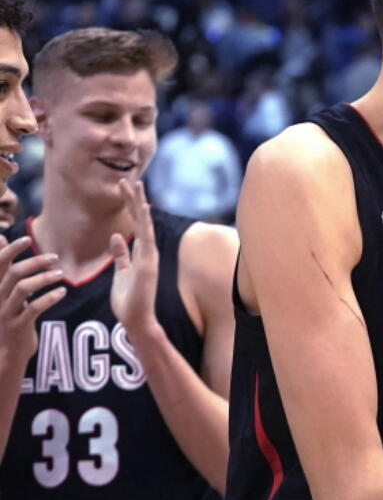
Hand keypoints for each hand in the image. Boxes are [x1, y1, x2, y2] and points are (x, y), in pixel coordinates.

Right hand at [0, 236, 65, 371]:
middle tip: (55, 258)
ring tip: (61, 274)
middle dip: (35, 262)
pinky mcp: (18, 326)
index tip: (27, 238)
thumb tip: (1, 237)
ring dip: (44, 278)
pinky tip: (62, 292)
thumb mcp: (4, 290)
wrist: (7, 351)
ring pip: (23, 288)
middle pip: (13, 273)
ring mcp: (6, 312)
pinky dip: (49, 298)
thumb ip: (4, 268)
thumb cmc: (10, 315)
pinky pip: (34, 308)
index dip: (10, 250)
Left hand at [110, 179, 158, 333]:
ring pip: (145, 224)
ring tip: (133, 185)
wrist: (136, 320)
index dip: (131, 206)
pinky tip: (142, 207)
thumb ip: (120, 255)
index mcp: (141, 253)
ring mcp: (150, 257)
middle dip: (134, 199)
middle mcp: (148, 252)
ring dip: (139, 204)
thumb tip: (115, 236)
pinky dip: (145, 223)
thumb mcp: (120, 273)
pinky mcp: (147, 264)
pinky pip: (146, 239)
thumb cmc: (129, 300)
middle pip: (142, 220)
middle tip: (128, 179)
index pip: (137, 224)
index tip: (125, 188)